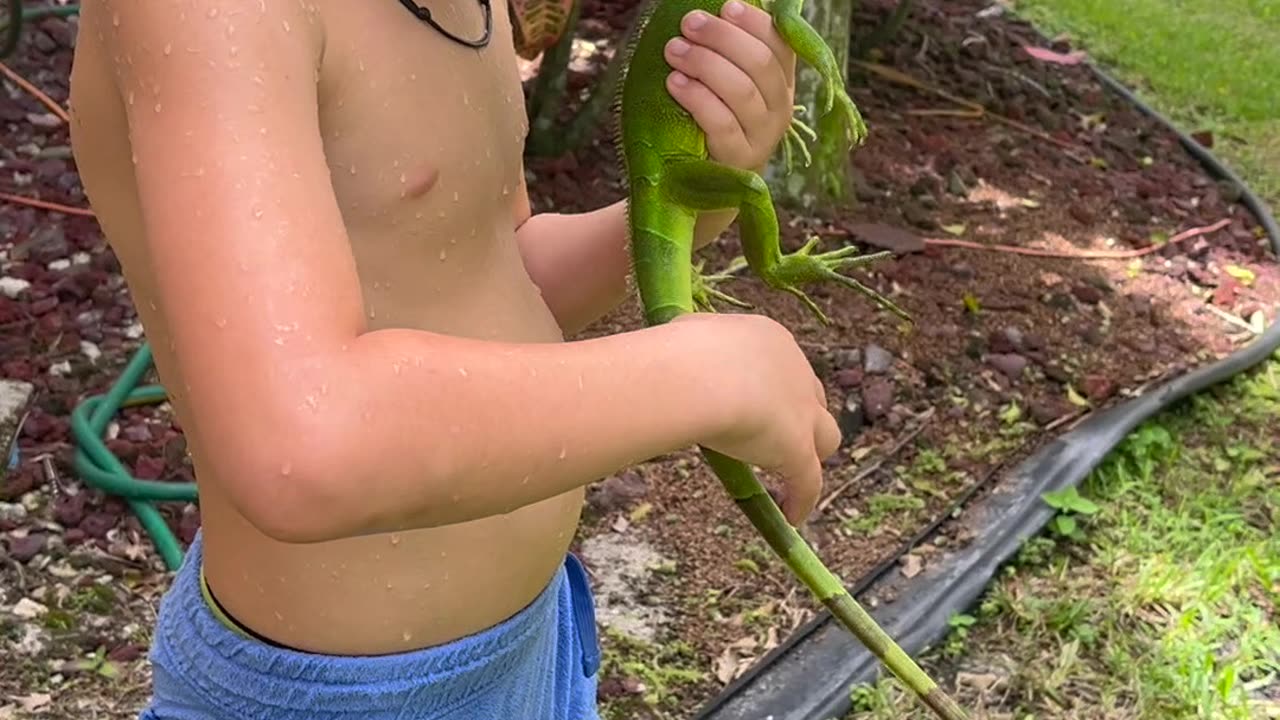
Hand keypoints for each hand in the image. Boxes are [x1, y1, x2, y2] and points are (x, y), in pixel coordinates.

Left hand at [664, 0, 796, 171]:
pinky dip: (697, 99)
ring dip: (705, 64)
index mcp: (781, 82)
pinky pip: (721, 124)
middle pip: (760, 63)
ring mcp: (763, 136)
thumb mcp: (727, 87)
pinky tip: (675, 83)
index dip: (754, 23)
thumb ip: (726, 56)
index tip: (725, 7)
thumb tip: (704, 17)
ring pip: (741, 91)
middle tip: (689, 24)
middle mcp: (779, 107)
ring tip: (674, 50)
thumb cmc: (714, 124)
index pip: (780, 45)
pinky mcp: (740, 159)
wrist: (712, 187)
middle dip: (722, 37)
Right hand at [671, 313, 840, 524]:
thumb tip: (671, 357)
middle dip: (798, 415)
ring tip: (794, 475)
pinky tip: (791, 515)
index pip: (779, 365)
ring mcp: (801, 414)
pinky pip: (808, 482)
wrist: (697, 376)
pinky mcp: (798, 451)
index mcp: (769, 340)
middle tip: (774, 435)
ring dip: (812, 452)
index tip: (753, 400)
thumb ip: (690, 348)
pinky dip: (802, 499)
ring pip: (826, 437)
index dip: (770, 385)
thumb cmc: (681, 351)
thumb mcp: (685, 336)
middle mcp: (795, 372)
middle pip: (811, 399)